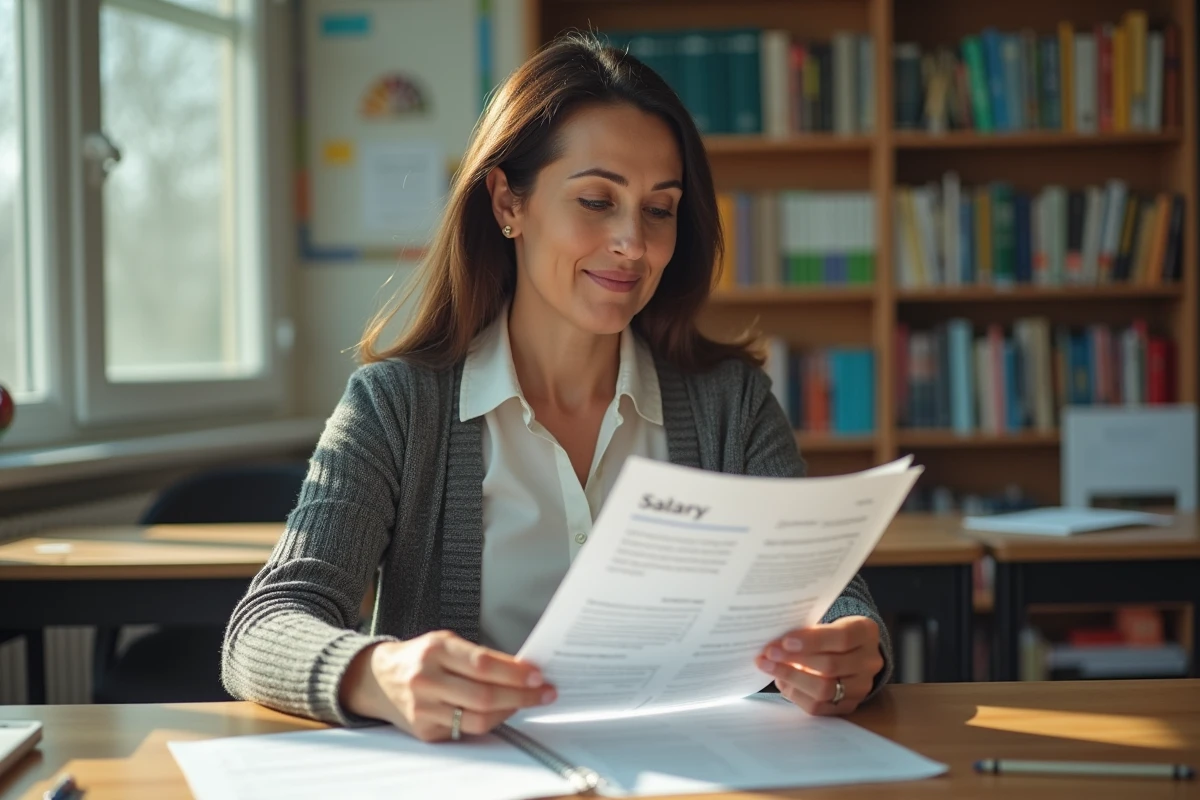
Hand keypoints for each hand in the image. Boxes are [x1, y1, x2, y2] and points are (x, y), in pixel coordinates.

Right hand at [340, 630, 555, 740]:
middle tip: (544, 692)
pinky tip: (502, 712)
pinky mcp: (425, 730)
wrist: (378, 679)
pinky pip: (466, 730)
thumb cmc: (419, 657)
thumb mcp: (445, 643)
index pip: (483, 664)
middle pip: (484, 696)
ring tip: (526, 701)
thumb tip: (521, 670)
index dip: (514, 672)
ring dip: (510, 711)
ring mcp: (424, 708)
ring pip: (478, 719)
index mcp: (435, 650)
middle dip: (521, 696)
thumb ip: (479, 655)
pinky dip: (490, 722)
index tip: (537, 674)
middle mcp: (426, 680)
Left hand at [755, 616, 882, 715]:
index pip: (842, 638)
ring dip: (791, 678)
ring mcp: (862, 687)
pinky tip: (782, 682)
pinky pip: (819, 706)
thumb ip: (807, 631)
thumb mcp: (827, 623)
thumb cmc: (831, 633)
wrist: (852, 652)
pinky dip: (796, 694)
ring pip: (824, 689)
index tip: (785, 641)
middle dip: (794, 660)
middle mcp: (869, 661)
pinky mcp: (849, 705)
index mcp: (866, 632)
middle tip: (768, 654)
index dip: (812, 641)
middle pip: (830, 666)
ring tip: (769, 667)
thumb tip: (774, 643)